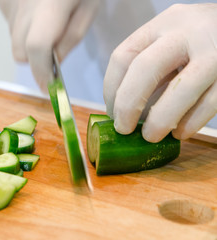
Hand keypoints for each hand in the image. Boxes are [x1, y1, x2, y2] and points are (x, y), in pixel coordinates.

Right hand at [0, 0, 99, 91]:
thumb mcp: (90, 5)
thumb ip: (72, 36)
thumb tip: (55, 63)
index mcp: (50, 5)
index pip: (37, 48)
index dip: (43, 72)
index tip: (50, 86)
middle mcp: (23, 5)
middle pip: (19, 52)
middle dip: (36, 60)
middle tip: (54, 52)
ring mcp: (9, 1)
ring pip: (13, 39)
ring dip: (28, 42)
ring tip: (48, 22)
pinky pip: (9, 23)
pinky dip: (21, 25)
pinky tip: (35, 9)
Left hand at [103, 3, 216, 142]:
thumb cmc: (203, 41)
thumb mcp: (174, 41)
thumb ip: (152, 67)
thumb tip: (124, 111)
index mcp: (163, 24)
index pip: (124, 56)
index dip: (111, 89)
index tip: (112, 113)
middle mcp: (187, 32)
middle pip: (145, 68)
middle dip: (128, 104)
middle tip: (123, 130)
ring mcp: (215, 51)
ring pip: (181, 89)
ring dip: (160, 119)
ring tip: (151, 136)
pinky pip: (210, 103)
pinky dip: (190, 122)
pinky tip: (180, 132)